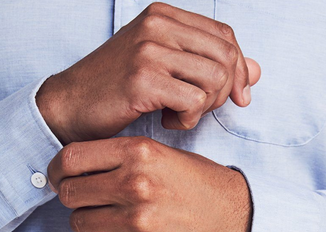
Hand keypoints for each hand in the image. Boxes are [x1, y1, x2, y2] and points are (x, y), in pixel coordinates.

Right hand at [36, 2, 260, 143]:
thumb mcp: (163, 68)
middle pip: (226, 57)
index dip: (240, 68)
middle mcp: (158, 25)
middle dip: (224, 92)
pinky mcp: (143, 80)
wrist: (70, 105)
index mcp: (164, 15)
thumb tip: (256, 72)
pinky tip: (168, 121)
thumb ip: (207, 65)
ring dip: (205, 108)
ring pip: (214, 79)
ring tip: (180, 115)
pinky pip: (194, 102)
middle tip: (200, 110)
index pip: (225, 35)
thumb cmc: (114, 89)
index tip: (237, 96)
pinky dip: (188, 120)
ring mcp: (150, 50)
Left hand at [47, 136, 252, 231]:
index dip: (57, 170)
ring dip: (90, 222)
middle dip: (72, 198)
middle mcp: (136, 184)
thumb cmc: (194, 182)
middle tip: (86, 200)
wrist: (233, 215)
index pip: (71, 159)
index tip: (59, 178)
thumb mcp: (160, 153)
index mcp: (139, 152)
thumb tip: (70, 170)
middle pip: (69, 194)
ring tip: (113, 217)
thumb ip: (118, 157)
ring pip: (80, 224)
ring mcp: (139, 220)